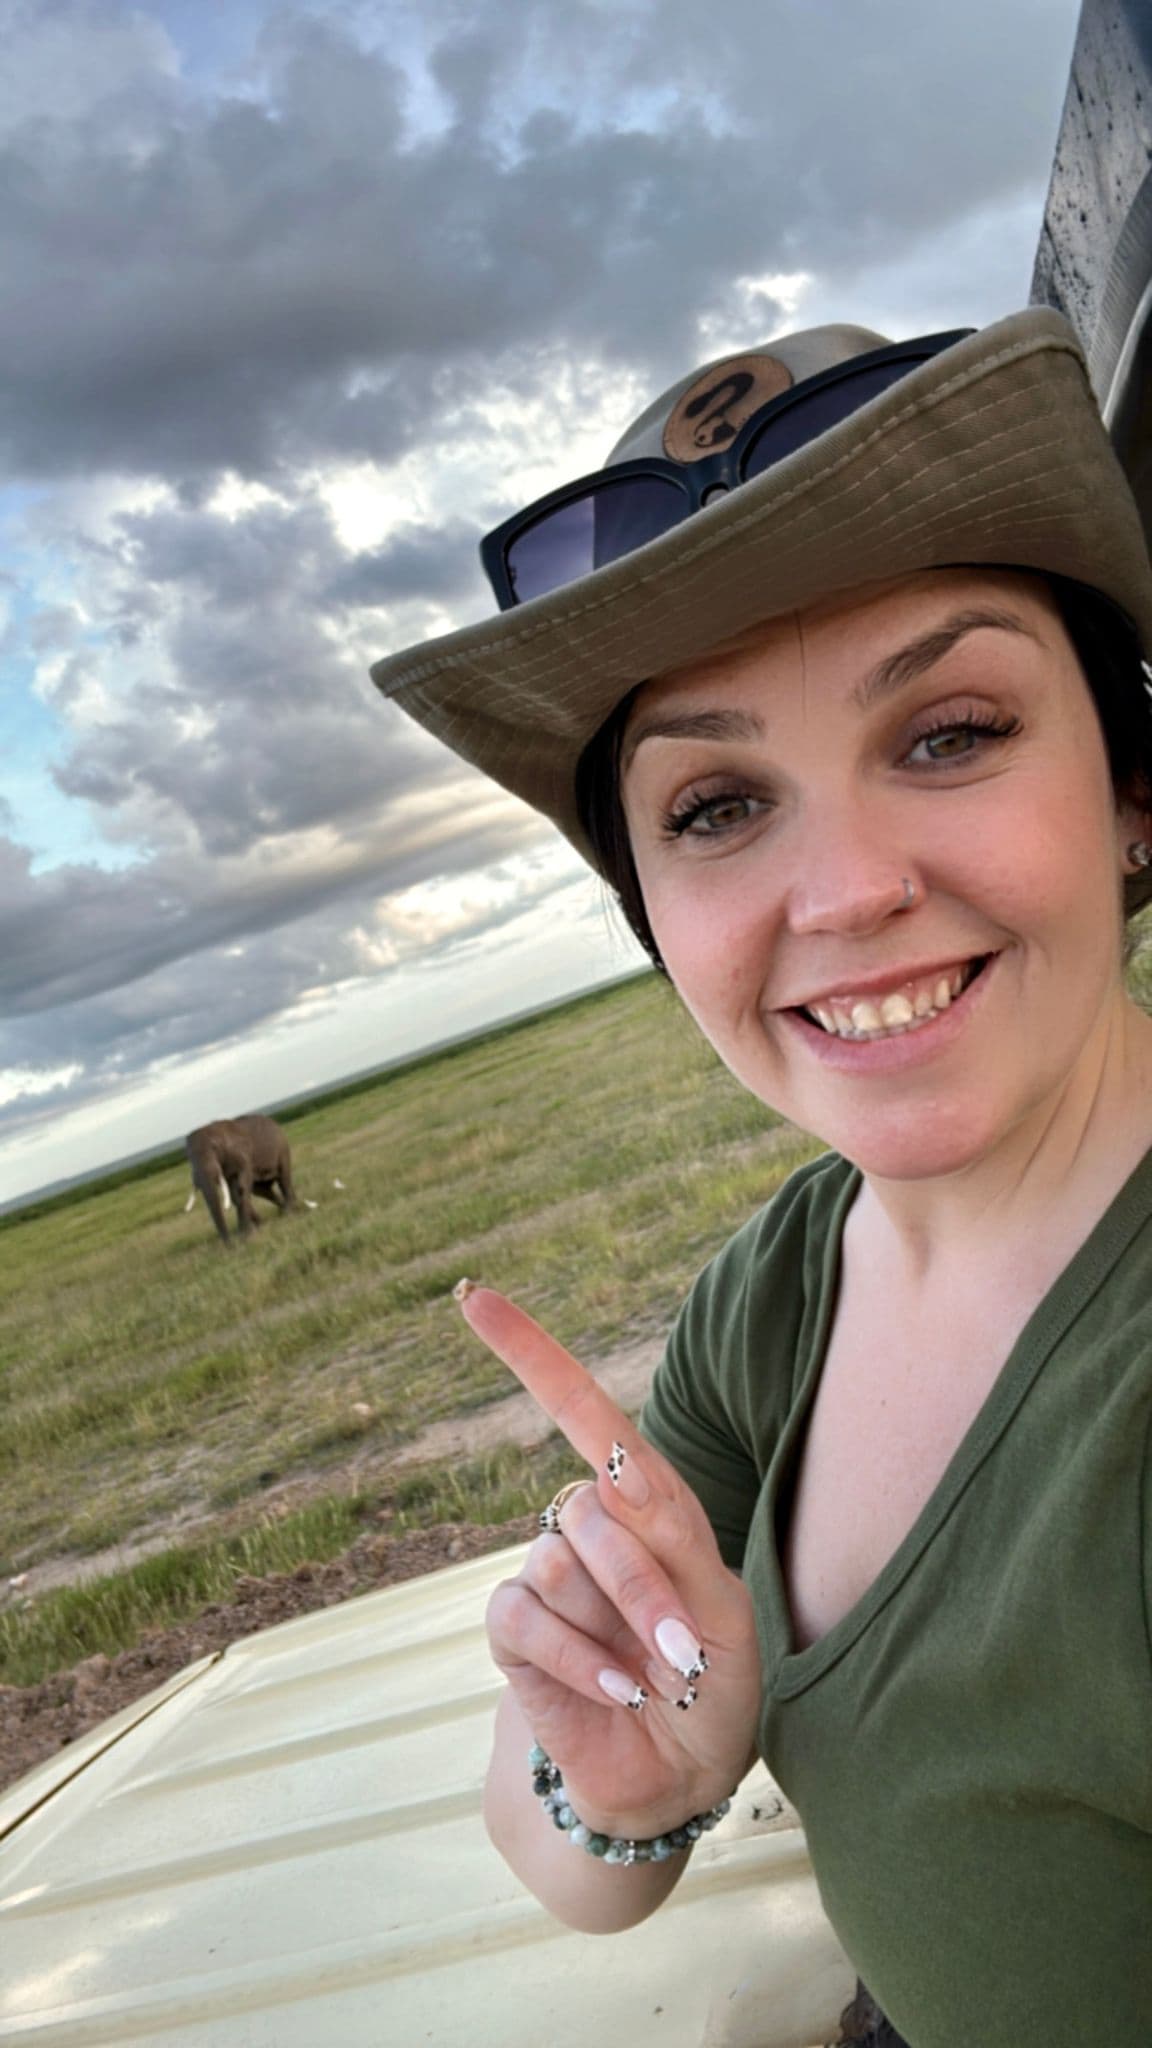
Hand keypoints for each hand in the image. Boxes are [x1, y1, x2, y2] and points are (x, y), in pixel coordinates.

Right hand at [457, 1281, 760, 1840]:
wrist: (681, 1775)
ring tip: (647, 1676)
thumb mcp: (725, 1609)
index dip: (529, 1351)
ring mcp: (547, 1576)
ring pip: (558, 1563)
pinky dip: (578, 1663)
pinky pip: (526, 1619)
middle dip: (644, 1585)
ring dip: (614, 1628)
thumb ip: (672, 1539)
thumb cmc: (719, 1685)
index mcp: (644, 1502)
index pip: (584, 1411)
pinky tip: (614, 1693)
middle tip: (684, 1651)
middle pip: (591, 1508)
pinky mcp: (514, 1633)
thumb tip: (611, 1481)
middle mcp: (587, 1526)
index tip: (474, 1297)